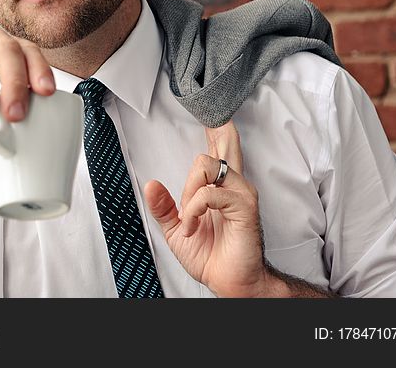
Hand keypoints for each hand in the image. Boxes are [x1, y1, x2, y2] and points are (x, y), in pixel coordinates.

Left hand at [143, 121, 274, 297]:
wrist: (229, 281)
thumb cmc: (210, 255)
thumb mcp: (176, 229)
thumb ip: (164, 207)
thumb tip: (151, 184)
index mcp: (218, 188)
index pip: (218, 151)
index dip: (216, 130)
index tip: (213, 113)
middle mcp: (233, 185)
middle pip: (224, 145)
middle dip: (218, 129)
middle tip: (217, 116)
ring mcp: (240, 193)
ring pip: (205, 165)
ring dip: (188, 193)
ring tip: (191, 219)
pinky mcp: (244, 205)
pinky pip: (209, 193)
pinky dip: (193, 210)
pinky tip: (194, 225)